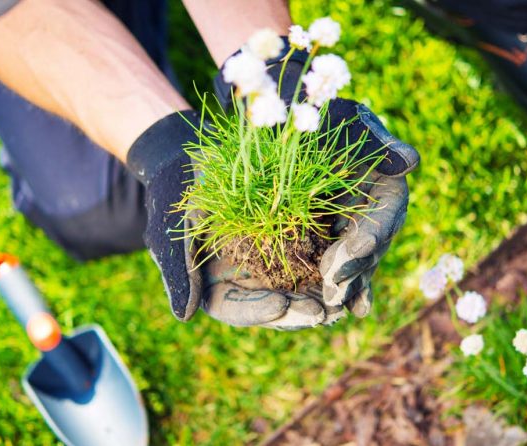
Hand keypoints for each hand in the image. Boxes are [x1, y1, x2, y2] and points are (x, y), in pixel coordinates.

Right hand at [126, 111, 339, 328]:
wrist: (191, 154)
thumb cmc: (176, 191)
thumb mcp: (177, 227)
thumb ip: (180, 270)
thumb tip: (184, 315)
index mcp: (213, 282)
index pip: (235, 308)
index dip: (256, 311)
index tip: (279, 307)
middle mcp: (244, 278)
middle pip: (273, 306)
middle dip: (298, 311)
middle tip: (323, 314)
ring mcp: (269, 260)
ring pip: (297, 287)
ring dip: (320, 296)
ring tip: (342, 303)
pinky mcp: (291, 238)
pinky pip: (313, 257)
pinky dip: (330, 265)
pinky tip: (350, 270)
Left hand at [214, 44, 419, 321]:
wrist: (282, 112)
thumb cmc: (315, 105)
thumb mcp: (341, 114)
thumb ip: (374, 139)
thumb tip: (411, 162)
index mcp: (385, 182)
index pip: (385, 213)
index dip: (372, 233)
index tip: (356, 249)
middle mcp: (372, 211)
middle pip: (370, 248)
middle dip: (353, 270)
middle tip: (333, 289)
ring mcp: (349, 229)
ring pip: (352, 265)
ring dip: (343, 288)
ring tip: (329, 309)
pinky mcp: (324, 240)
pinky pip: (329, 268)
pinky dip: (327, 288)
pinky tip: (321, 312)